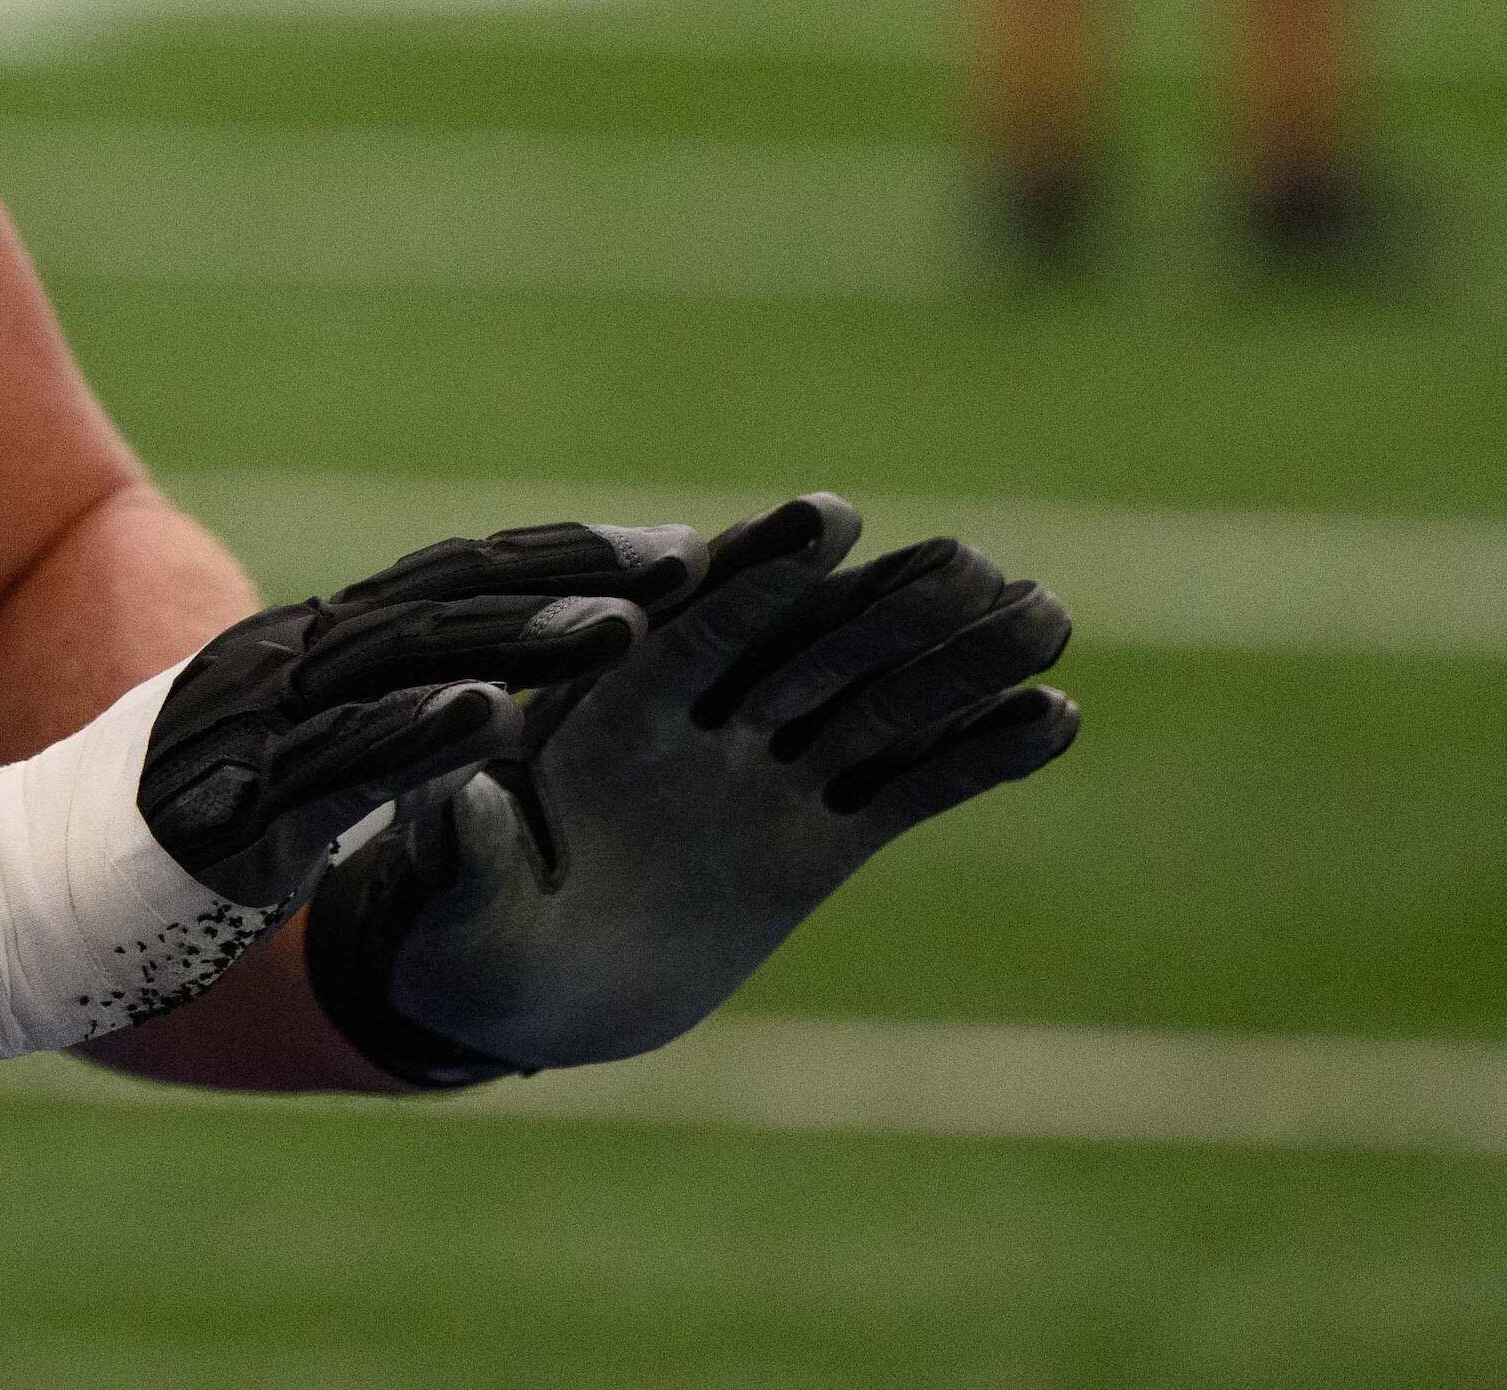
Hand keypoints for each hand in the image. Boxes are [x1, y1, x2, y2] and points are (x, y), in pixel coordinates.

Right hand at [0, 521, 686, 1092]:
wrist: (3, 899)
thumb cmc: (140, 847)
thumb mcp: (266, 773)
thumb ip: (345, 735)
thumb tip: (452, 710)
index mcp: (296, 655)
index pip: (444, 581)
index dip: (554, 559)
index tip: (668, 552)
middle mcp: (278, 668)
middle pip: (440, 598)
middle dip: (567, 580)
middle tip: (684, 568)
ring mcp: (251, 729)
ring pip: (402, 663)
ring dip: (520, 644)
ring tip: (622, 635)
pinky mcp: (230, 805)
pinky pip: (339, 761)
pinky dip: (421, 732)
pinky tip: (495, 720)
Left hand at [306, 495, 1077, 1083]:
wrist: (525, 989)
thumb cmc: (463, 930)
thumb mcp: (452, 899)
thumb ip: (462, 851)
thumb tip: (460, 801)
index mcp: (604, 713)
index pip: (692, 626)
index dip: (756, 572)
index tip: (829, 517)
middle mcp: (698, 726)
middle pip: (803, 646)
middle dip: (883, 602)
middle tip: (973, 558)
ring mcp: (764, 775)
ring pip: (874, 703)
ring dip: (959, 661)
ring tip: (1051, 613)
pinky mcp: (814, 839)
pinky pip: (906, 788)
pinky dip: (976, 756)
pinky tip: (1054, 717)